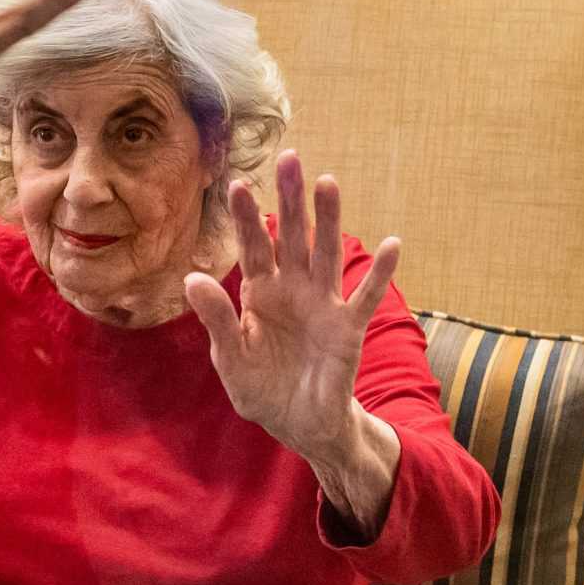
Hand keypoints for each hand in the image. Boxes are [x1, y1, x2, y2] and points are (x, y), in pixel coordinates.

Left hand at [182, 152, 400, 463]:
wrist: (300, 425)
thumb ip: (217, 319)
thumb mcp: (231, 359)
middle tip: (289, 158)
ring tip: (328, 182)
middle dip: (290, 200)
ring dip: (328, 220)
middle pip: (292, 238)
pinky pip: (365, 297)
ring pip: (326, 255)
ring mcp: (323, 306)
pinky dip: (379, 273)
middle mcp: (293, 290)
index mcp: (260, 294)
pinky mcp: (348, 329)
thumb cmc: (263, 389)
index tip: (237, 185)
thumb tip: (191, 279)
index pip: (253, 248)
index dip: (246, 218)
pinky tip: (392, 244)